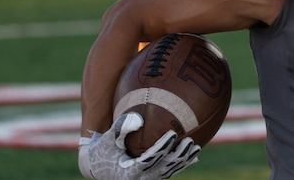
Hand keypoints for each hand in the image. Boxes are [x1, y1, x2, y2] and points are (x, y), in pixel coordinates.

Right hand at [78, 112, 199, 179]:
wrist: (97, 167)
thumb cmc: (102, 150)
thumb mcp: (107, 139)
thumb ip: (120, 127)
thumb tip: (138, 119)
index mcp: (129, 172)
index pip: (150, 159)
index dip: (162, 147)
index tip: (173, 133)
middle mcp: (140, 179)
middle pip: (164, 168)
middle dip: (178, 155)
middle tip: (189, 141)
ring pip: (169, 171)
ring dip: (183, 160)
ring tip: (196, 147)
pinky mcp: (151, 178)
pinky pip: (168, 172)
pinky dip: (180, 164)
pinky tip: (193, 156)